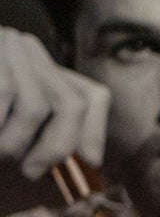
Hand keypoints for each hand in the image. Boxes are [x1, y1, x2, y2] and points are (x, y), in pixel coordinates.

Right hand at [0, 27, 108, 180]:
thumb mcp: (15, 123)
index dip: (94, 132)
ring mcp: (3, 46)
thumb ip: (51, 130)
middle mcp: (23, 48)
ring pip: (35, 105)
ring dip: (16, 142)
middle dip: (56, 146)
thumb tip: (93, 157)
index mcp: (37, 63)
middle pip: (70, 103)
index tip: (90, 162)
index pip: (90, 96)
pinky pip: (4, 96)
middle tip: (29, 170)